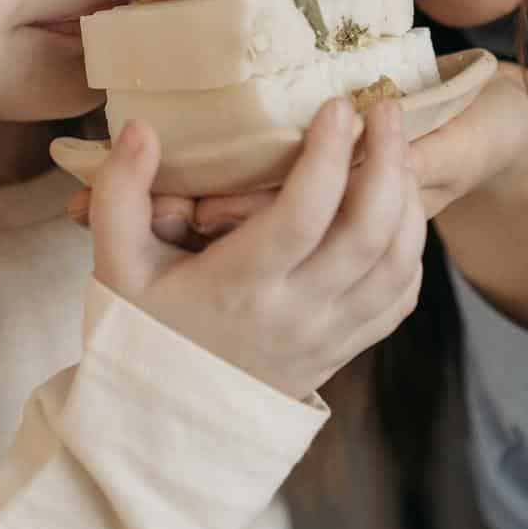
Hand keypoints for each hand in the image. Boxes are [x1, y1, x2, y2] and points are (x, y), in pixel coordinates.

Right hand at [115, 61, 527, 341]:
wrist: (167, 422)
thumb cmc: (143, 330)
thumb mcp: (115, 265)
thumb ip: (119, 193)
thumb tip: (142, 129)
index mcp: (238, 287)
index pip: (301, 216)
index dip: (328, 156)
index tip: (339, 106)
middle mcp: (293, 315)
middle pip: (367, 233)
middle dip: (388, 161)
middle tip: (386, 109)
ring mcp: (326, 337)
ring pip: (396, 263)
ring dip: (408, 199)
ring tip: (396, 149)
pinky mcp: (344, 350)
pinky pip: (400, 298)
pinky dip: (412, 248)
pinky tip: (400, 208)